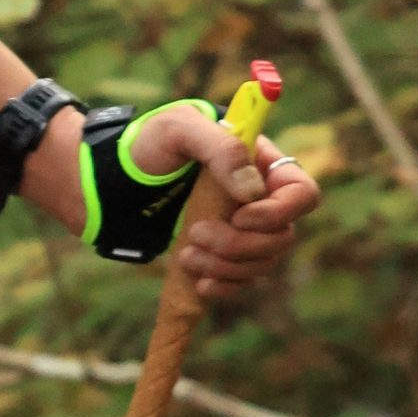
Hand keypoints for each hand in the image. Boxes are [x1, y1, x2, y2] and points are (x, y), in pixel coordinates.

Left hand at [123, 103, 320, 310]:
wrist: (116, 179)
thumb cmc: (151, 143)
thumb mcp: (179, 129)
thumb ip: (219, 148)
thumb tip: (251, 190)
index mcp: (261, 163)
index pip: (301, 194)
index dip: (279, 212)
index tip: (239, 216)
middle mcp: (260, 199)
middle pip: (282, 237)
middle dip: (240, 244)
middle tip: (196, 234)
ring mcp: (244, 230)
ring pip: (262, 263)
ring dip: (226, 266)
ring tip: (185, 254)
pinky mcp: (224, 254)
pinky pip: (242, 281)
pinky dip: (224, 287)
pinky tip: (199, 282)